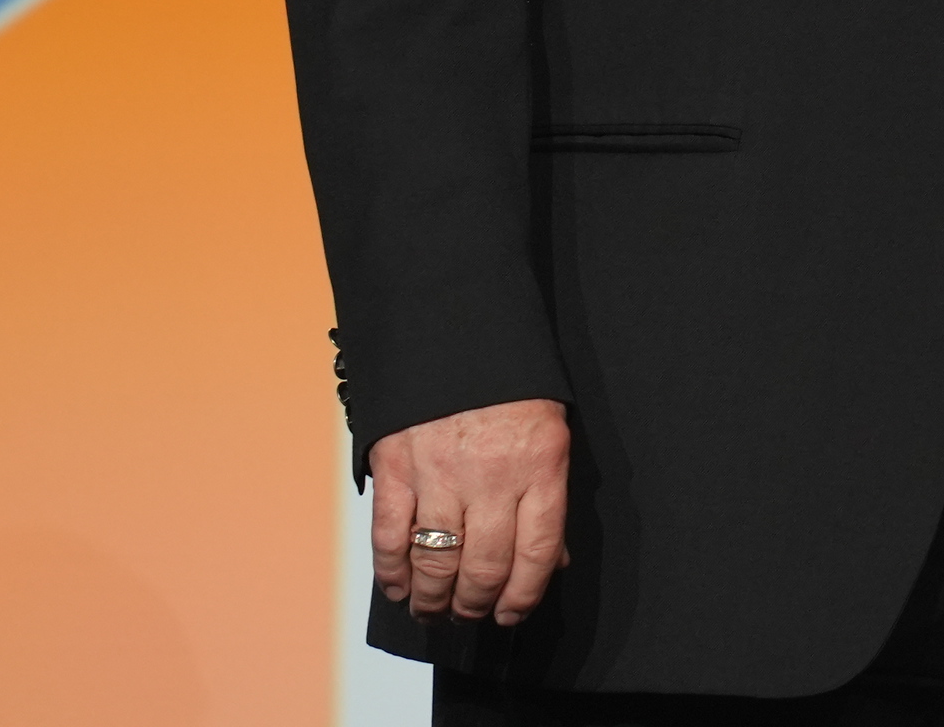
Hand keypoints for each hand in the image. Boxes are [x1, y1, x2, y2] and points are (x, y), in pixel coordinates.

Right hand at [371, 398, 571, 625]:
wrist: (455, 330)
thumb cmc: (510, 388)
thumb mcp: (548, 434)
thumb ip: (548, 497)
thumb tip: (553, 560)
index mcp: (540, 464)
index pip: (538, 552)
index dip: (525, 595)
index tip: (513, 614)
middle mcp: (492, 475)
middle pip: (485, 566)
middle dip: (476, 604)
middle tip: (470, 614)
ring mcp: (440, 473)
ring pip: (437, 562)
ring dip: (434, 600)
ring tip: (435, 611)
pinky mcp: (396, 468)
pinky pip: (390, 536)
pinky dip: (392, 572)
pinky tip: (399, 588)